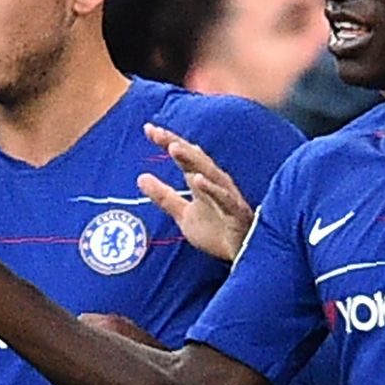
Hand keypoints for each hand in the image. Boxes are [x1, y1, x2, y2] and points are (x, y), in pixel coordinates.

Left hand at [136, 122, 254, 261]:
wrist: (243, 256)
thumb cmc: (217, 232)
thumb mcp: (183, 214)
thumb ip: (163, 197)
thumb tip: (140, 177)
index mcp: (202, 181)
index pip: (184, 157)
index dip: (168, 141)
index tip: (148, 129)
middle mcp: (215, 183)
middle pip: (194, 158)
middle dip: (175, 143)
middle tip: (156, 131)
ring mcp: (226, 196)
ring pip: (208, 173)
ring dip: (191, 159)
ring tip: (173, 147)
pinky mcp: (236, 212)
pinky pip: (224, 198)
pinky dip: (212, 188)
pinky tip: (198, 179)